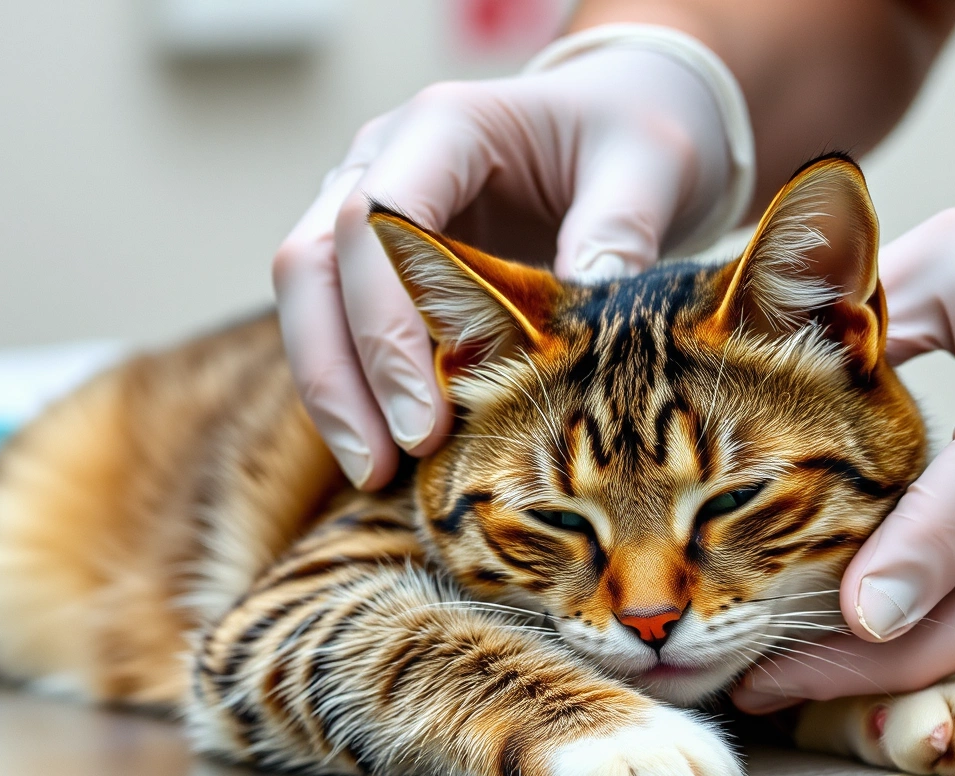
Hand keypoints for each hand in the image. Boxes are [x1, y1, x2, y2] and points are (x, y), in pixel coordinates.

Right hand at [273, 42, 735, 487]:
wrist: (613, 122)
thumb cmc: (629, 139)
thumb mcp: (651, 165)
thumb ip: (621, 226)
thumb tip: (591, 297)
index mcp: (443, 126)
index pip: (372, 222)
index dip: (385, 325)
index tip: (427, 422)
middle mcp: (379, 160)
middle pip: (311, 265)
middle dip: (338, 373)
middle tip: (382, 466)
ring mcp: (358, 207)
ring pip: (303, 298)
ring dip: (330, 390)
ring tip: (375, 475)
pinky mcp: (365, 258)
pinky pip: (331, 324)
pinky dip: (351, 387)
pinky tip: (387, 453)